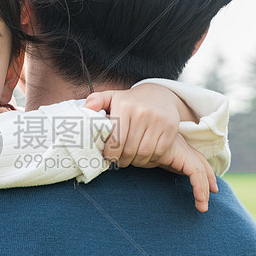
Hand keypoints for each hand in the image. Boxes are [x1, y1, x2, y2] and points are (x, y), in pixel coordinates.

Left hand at [85, 84, 217, 211]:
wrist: (158, 94)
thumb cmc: (129, 102)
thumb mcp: (111, 97)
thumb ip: (96, 101)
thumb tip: (85, 109)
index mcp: (124, 106)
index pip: (115, 141)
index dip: (110, 154)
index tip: (108, 157)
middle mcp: (142, 112)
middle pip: (129, 150)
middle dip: (122, 160)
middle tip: (119, 161)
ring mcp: (158, 120)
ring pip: (144, 153)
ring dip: (136, 162)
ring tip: (130, 159)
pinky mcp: (171, 127)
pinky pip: (159, 152)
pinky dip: (151, 159)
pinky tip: (144, 156)